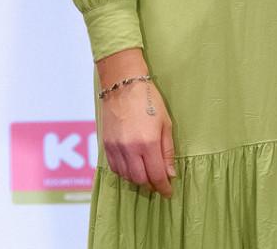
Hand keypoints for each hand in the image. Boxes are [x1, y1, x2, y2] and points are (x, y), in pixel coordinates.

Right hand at [96, 48, 174, 197]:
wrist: (122, 84)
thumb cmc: (148, 100)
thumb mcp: (165, 123)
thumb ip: (167, 151)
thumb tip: (170, 173)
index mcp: (148, 143)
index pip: (156, 175)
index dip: (163, 187)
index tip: (168, 192)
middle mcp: (130, 148)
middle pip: (140, 179)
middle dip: (151, 184)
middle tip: (158, 182)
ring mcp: (116, 147)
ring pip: (126, 176)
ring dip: (137, 179)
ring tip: (146, 172)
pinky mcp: (106, 144)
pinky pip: (114, 167)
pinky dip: (124, 172)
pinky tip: (132, 166)